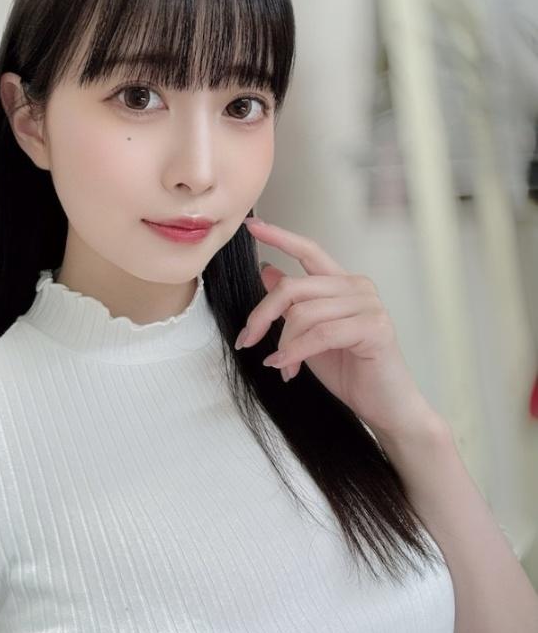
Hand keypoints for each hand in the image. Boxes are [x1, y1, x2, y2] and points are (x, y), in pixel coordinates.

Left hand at [237, 216, 436, 439]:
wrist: (385, 406)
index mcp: (342, 284)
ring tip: (282, 366)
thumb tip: (267, 271)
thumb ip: (293, 304)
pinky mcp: (374, 326)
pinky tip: (287, 367)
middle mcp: (357, 287)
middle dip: (262, 315)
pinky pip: (320, 334)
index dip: (279, 236)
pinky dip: (296, 352)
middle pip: (293, 287)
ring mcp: (369, 304)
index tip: (252, 226)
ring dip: (283, 344)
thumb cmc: (351, 372)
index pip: (308, 250)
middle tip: (248, 341)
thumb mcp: (309, 334)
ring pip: (303, 313)